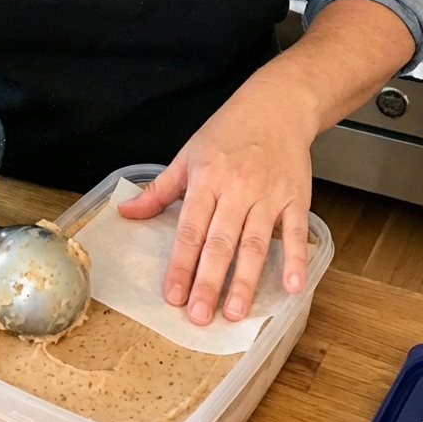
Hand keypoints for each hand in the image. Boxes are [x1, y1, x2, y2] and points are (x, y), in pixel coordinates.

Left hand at [118, 72, 313, 323]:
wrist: (276, 105)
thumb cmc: (229, 130)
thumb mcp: (188, 155)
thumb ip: (159, 190)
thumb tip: (125, 213)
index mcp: (206, 178)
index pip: (189, 229)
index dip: (180, 264)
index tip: (172, 295)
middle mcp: (237, 188)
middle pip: (220, 242)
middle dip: (209, 281)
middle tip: (199, 315)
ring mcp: (268, 194)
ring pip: (255, 243)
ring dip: (245, 280)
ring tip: (235, 313)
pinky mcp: (297, 197)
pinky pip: (296, 232)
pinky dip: (294, 259)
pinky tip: (290, 287)